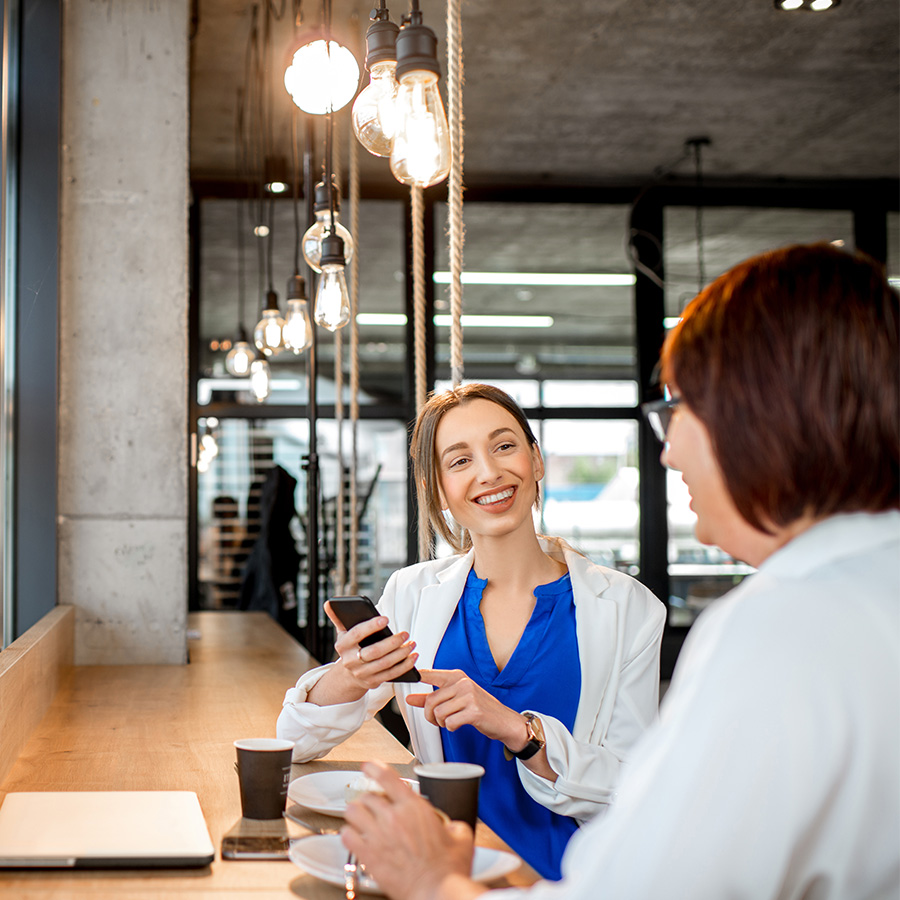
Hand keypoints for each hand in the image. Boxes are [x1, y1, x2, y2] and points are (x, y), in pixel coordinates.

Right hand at [325, 601, 418, 691]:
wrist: (347, 675)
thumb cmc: (350, 648)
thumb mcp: (342, 634)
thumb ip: (338, 618)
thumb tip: (329, 603)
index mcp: (343, 645)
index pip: (356, 634)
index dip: (371, 626)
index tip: (386, 619)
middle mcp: (351, 661)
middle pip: (373, 652)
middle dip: (391, 643)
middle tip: (405, 633)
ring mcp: (362, 673)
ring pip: (384, 664)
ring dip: (401, 654)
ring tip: (412, 643)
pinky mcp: (373, 682)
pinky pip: (391, 675)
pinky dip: (404, 666)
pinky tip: (413, 657)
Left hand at [342, 761, 478, 899]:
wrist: (436, 892)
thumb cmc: (448, 869)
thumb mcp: (460, 836)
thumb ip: (451, 823)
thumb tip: (450, 825)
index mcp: (413, 808)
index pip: (387, 777)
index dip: (374, 767)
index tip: (368, 766)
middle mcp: (392, 817)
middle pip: (368, 796)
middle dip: (370, 800)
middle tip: (373, 806)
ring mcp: (378, 836)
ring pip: (353, 812)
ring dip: (356, 813)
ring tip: (360, 818)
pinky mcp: (368, 856)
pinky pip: (346, 836)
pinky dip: (348, 834)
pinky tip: (354, 837)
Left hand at [405, 669, 525, 746]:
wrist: (504, 721)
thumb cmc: (479, 709)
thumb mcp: (455, 700)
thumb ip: (431, 698)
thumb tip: (410, 698)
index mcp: (456, 676)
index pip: (430, 673)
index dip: (416, 675)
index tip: (406, 674)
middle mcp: (462, 683)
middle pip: (431, 700)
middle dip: (430, 715)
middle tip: (438, 720)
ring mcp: (469, 696)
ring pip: (439, 712)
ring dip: (441, 723)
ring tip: (451, 721)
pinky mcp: (474, 711)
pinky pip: (449, 722)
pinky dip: (451, 727)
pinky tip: (459, 724)